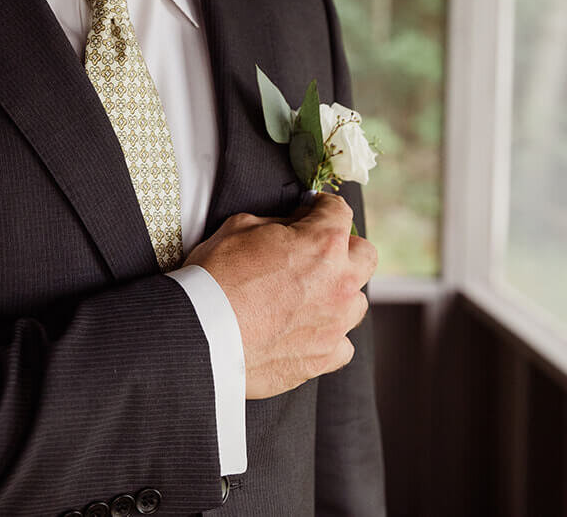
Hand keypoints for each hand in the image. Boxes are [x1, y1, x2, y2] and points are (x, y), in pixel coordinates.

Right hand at [183, 193, 376, 398]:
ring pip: (356, 303)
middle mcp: (339, 283)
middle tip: (317, 251)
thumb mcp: (240, 227)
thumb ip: (277, 223)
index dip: (322, 207)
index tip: (313, 211)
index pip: (339, 211)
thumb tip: (291, 225)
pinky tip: (304, 332)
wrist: (200, 335)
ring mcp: (335, 324)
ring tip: (308, 297)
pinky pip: (342, 344)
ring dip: (338, 295)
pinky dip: (327, 336)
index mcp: (323, 244)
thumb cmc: (215, 277)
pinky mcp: (323, 359)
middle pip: (365, 256)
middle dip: (345, 249)